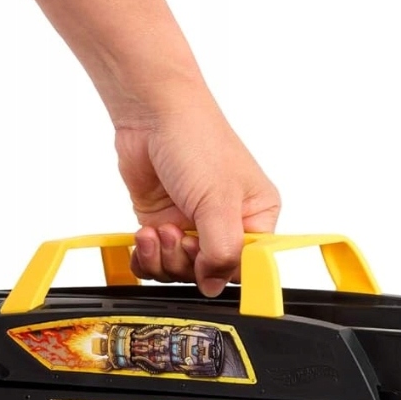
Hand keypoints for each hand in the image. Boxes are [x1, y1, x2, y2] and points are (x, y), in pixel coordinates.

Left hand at [114, 104, 279, 296]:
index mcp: (256, 216)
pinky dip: (146, 257)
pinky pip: (154, 262)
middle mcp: (226, 224)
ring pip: (178, 271)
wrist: (152, 114)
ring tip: (158, 230)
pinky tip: (144, 235)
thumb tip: (213, 286)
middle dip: (186, 261)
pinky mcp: (162, 224)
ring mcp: (192, 225)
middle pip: (209, 273)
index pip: (246, 266)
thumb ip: (222, 251)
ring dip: (163, 257)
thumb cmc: (197, 141)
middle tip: (179, 235)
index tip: (205, 257)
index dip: (222, 269)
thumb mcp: (218, 201)